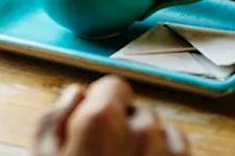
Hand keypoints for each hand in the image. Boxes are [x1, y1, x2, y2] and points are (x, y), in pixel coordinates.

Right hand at [33, 77, 190, 155]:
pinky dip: (166, 154)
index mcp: (102, 120)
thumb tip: (73, 96)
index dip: (101, 104)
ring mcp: (167, 153)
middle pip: (137, 111)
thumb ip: (53, 120)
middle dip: (124, 126)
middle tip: (106, 152)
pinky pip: (181, 148)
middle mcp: (141, 132)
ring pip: (160, 131)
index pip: (113, 86)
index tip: (94, 122)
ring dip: (146, 142)